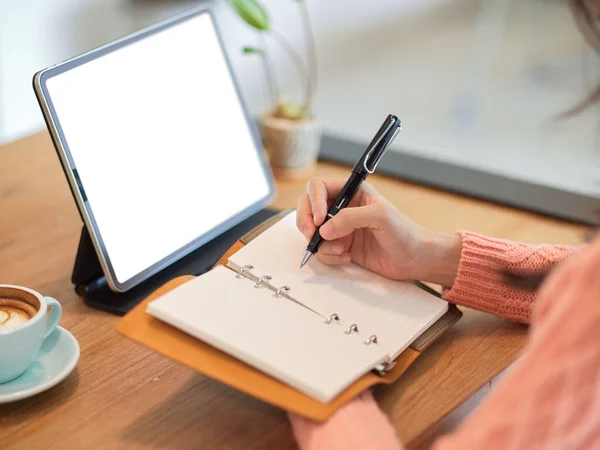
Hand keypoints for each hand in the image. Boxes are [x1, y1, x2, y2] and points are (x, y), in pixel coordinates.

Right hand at [296, 178, 461, 285]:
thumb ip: (350, 218)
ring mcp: (340, 228)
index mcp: (352, 192)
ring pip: (312, 232)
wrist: (415, 259)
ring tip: (341, 250)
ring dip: (321, 244)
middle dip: (307, 224)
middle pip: (307, 208)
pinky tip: (347, 257)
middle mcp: (342, 208)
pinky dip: (329, 256)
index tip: (318, 219)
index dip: (313, 201)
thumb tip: (323, 229)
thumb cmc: (405, 232)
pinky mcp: (341, 246)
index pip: (319, 187)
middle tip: (314, 237)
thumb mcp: (380, 217)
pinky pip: (322, 250)